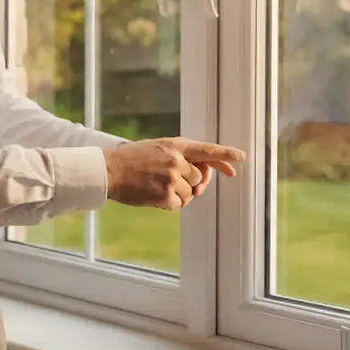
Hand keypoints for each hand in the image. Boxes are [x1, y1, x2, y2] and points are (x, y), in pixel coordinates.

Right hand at [104, 138, 245, 209]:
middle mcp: (177, 160)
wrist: (108, 170)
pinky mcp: (166, 195)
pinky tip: (153, 194)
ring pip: (190, 194)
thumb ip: (181, 156)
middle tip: (173, 180)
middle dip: (191, 182)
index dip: (225, 154)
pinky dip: (169, 203)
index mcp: (176, 145)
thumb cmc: (132, 159)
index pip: (207, 149)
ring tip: (156, 185)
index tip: (241, 157)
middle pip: (199, 178)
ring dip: (178, 194)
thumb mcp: (157, 148)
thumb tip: (202, 176)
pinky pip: (179, 204)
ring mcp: (172, 179)